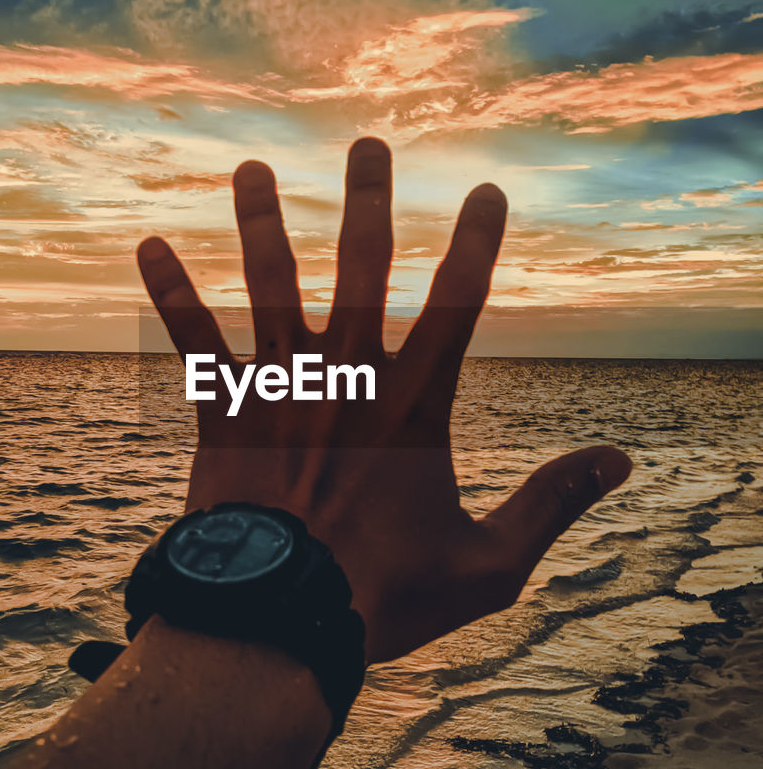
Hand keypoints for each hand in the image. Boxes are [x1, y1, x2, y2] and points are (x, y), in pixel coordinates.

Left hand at [137, 137, 630, 663]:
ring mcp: (278, 389)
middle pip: (360, 266)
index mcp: (413, 406)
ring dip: (261, 221)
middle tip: (368, 144)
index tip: (485, 192)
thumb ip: (552, 503)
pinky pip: (193, 341)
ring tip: (251, 168)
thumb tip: (620, 461)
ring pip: (270, 283)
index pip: (457, 302)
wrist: (278, 624)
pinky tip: (149, 244)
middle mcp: (344, 378)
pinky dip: (171, 292)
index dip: (476, 242)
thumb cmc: (383, 598)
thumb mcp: (490, 563)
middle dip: (367, 200)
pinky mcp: (221, 415)